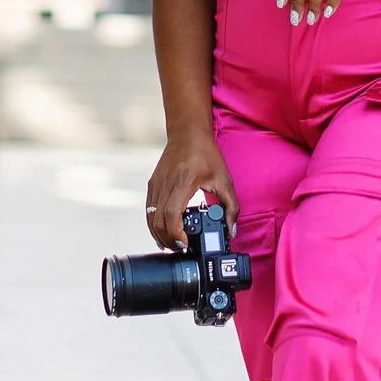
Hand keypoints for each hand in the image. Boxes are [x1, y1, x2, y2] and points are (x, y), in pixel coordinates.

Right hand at [145, 127, 237, 251]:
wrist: (187, 133)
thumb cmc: (206, 154)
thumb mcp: (224, 179)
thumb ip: (231, 206)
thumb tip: (232, 230)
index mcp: (183, 181)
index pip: (172, 214)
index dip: (176, 234)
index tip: (186, 243)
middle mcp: (166, 184)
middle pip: (159, 221)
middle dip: (169, 240)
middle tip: (182, 248)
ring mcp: (156, 184)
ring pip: (151, 218)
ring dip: (160, 235)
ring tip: (174, 244)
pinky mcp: (152, 185)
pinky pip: (149, 210)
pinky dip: (154, 225)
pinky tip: (164, 233)